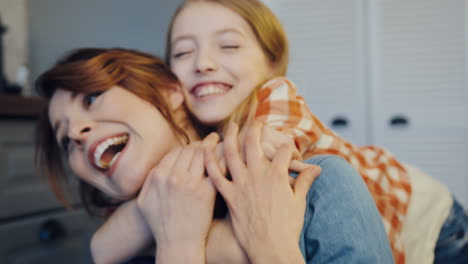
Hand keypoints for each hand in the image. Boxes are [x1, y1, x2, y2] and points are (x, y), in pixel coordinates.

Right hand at [137, 133, 218, 262]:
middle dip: (201, 143)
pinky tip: (226, 153)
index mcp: (158, 176)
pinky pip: (215, 168)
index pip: (175, 152)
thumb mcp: (145, 201)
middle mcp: (173, 176)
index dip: (187, 147)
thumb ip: (150, 180)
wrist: (177, 243)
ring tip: (218, 140)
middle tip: (211, 139)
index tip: (194, 147)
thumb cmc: (160, 224)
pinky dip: (220, 158)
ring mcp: (190, 184)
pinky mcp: (206, 192)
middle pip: (190, 150)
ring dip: (212, 145)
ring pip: (202, 154)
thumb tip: (158, 166)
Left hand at [205, 122, 320, 262]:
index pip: (282, 150)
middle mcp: (258, 175)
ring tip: (230, 126)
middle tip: (254, 122)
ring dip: (230, 136)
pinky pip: (216, 176)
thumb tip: (317, 168)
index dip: (286, 147)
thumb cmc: (288, 227)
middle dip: (255, 129)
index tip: (286, 148)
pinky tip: (205, 150)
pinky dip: (210, 162)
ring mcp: (241, 185)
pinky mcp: (229, 197)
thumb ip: (305, 181)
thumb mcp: (299, 202)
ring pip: (232, 153)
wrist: (271, 249)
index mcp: (277, 175)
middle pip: (254, 144)